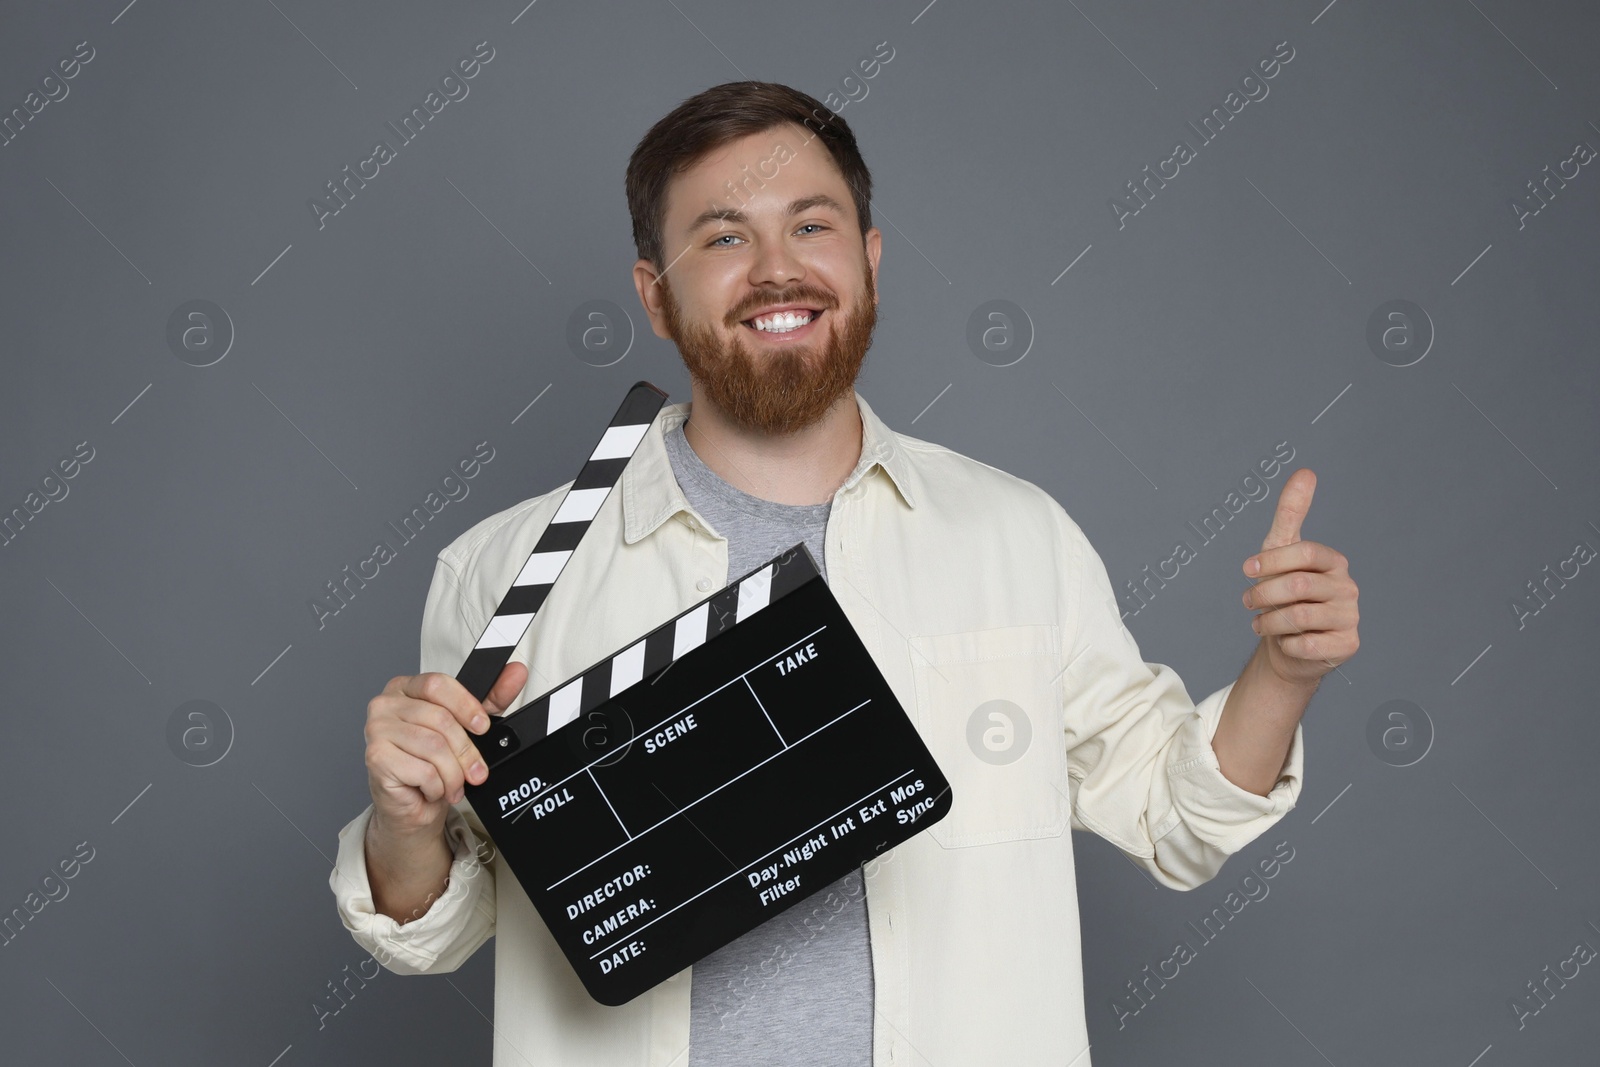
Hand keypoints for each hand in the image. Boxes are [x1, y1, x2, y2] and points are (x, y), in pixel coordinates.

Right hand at [364, 662, 528, 835]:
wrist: (412, 804)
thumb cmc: (432, 763)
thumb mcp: (467, 727)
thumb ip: (491, 698)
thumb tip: (515, 672)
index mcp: (405, 688)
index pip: (437, 684)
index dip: (466, 706)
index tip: (483, 726)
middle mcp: (385, 705)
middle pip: (439, 719)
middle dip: (466, 751)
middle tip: (476, 771)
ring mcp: (376, 730)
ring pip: (433, 747)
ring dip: (453, 773)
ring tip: (453, 784)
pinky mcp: (376, 758)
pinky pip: (423, 771)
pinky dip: (436, 786)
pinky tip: (432, 789)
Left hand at [1241, 469, 1359, 684]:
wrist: (1287, 645)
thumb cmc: (1281, 593)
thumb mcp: (1280, 550)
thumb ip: (1291, 512)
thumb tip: (1306, 471)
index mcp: (1333, 561)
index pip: (1304, 553)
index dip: (1270, 562)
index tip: (1246, 570)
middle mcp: (1348, 588)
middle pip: (1299, 585)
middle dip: (1263, 595)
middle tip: (1247, 602)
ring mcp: (1351, 618)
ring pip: (1300, 617)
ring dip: (1269, 622)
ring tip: (1261, 623)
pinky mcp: (1347, 646)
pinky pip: (1307, 646)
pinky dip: (1285, 644)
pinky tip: (1284, 641)